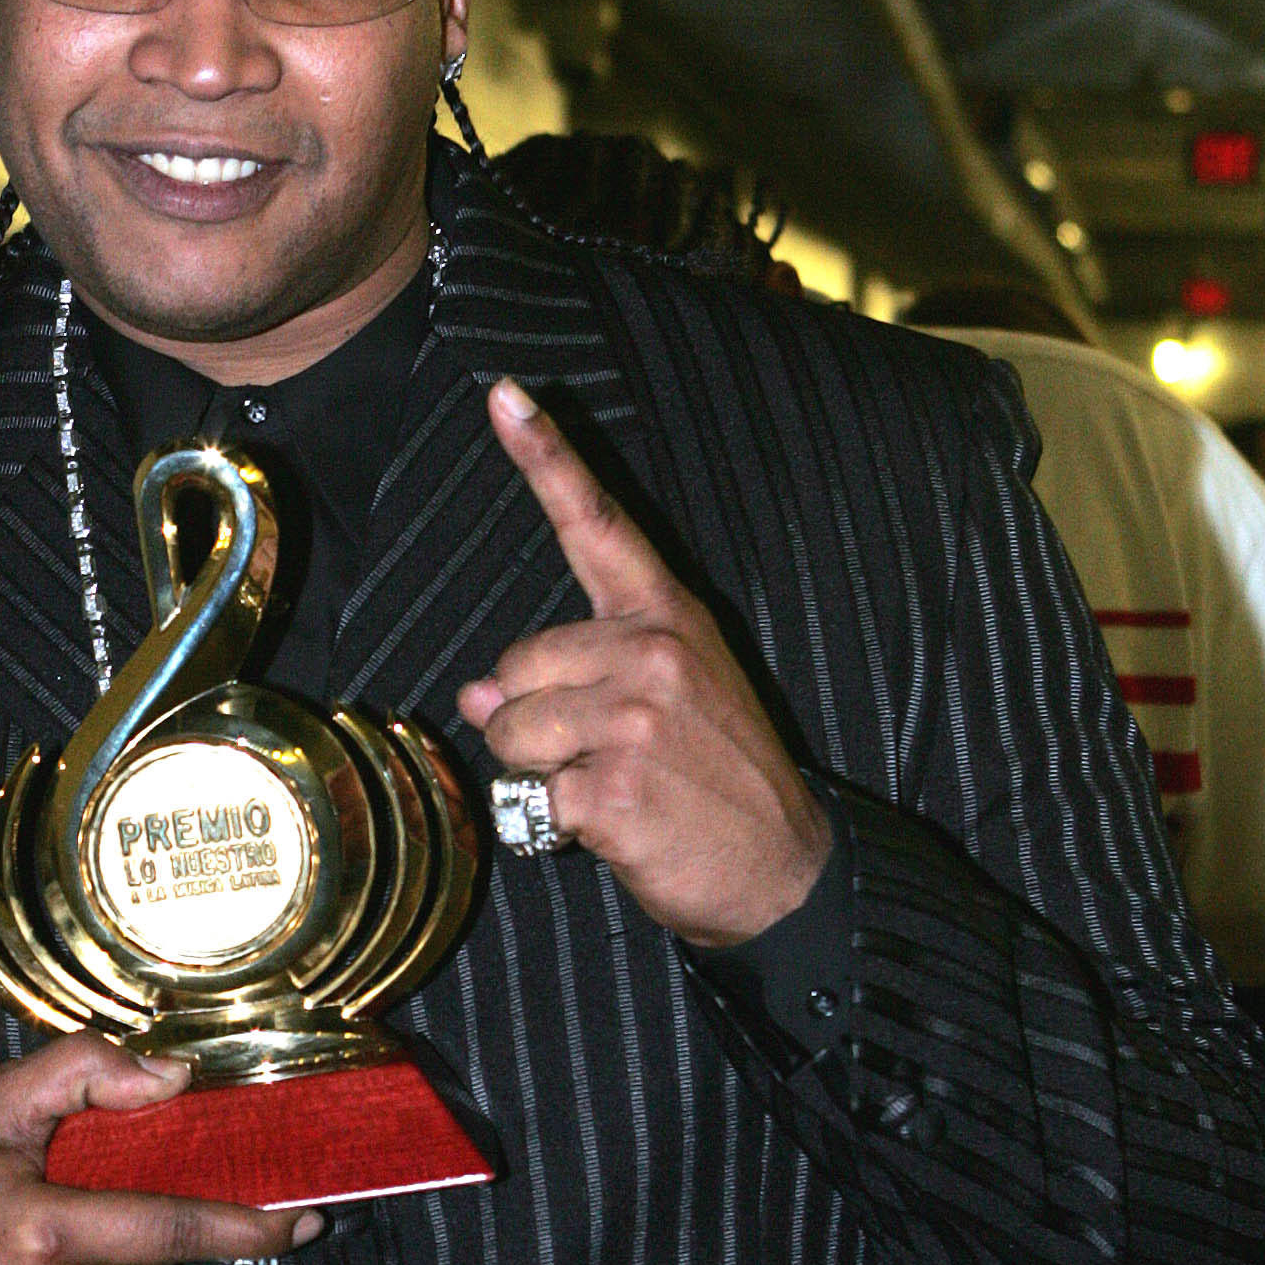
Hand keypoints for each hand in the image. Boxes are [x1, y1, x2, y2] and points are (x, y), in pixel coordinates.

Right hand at [0, 1034, 320, 1264]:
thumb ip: (84, 1074)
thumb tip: (173, 1080)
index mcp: (44, 1232)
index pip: (176, 1227)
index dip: (250, 1222)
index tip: (305, 1215)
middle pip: (159, 1256)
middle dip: (158, 1218)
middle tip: (107, 1185)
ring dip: (121, 1256)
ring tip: (52, 1225)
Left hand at [456, 379, 831, 946]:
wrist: (784, 868)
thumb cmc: (720, 784)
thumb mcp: (670, 703)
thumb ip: (576, 679)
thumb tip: (480, 696)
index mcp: (668, 619)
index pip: (598, 525)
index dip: (546, 457)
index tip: (503, 395)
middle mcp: (652, 653)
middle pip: (515, 666)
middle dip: (532, 721)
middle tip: (602, 755)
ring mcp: (634, 717)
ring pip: (509, 731)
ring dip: (537, 774)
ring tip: (609, 789)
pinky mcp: (613, 783)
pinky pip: (531, 795)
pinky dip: (558, 825)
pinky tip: (617, 827)